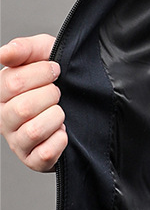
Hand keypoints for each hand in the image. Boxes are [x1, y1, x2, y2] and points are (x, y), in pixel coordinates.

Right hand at [0, 34, 66, 171]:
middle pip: (22, 109)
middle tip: (58, 93)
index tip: (55, 70)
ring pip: (33, 131)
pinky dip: (60, 140)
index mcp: (1, 93)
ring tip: (60, 112)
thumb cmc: (57, 75)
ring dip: (56, 117)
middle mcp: (4, 119)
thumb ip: (22, 49)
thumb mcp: (43, 52)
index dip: (42, 72)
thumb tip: (2, 54)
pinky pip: (45, 153)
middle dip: (50, 95)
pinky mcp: (34, 160)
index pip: (12, 82)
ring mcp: (18, 142)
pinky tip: (63, 131)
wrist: (82, 97)